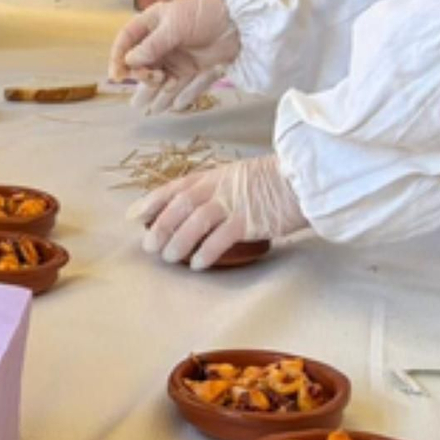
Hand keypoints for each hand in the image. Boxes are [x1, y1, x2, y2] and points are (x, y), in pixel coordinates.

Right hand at [108, 0, 241, 115]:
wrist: (239, 19)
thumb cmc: (202, 13)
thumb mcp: (174, 25)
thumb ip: (152, 45)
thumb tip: (129, 61)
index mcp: (152, 25)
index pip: (127, 41)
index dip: (118, 58)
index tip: (117, 76)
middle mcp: (163, 44)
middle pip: (143, 66)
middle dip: (144, 78)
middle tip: (154, 80)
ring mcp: (179, 58)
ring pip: (163, 81)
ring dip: (157, 94)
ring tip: (151, 110)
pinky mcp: (197, 69)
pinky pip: (186, 87)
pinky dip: (180, 97)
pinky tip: (171, 107)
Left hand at [126, 155, 307, 268]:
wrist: (304, 181)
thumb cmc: (274, 182)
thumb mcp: (239, 177)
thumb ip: (217, 189)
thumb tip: (194, 211)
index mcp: (214, 175)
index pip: (175, 187)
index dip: (152, 201)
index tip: (134, 216)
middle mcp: (219, 187)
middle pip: (179, 205)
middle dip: (160, 226)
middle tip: (149, 246)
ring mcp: (234, 202)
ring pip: (195, 222)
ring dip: (178, 241)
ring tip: (169, 258)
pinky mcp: (250, 220)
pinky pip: (220, 238)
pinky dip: (205, 251)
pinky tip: (196, 264)